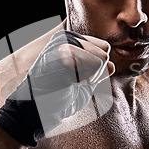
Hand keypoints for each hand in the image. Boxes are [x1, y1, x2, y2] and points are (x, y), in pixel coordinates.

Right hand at [0, 30, 114, 145]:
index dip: (98, 68)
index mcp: (70, 39)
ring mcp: (62, 45)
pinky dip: (85, 80)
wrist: (37, 111)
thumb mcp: (83, 80)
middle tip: (73, 82)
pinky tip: (67, 84)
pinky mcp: (62, 56)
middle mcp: (65, 37)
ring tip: (69, 83)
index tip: (78, 77)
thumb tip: (112, 65)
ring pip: (101, 59)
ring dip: (90, 77)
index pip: (104, 47)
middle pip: (105, 52)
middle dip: (95, 73)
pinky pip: (93, 67)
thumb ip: (97, 70)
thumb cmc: (57, 96)